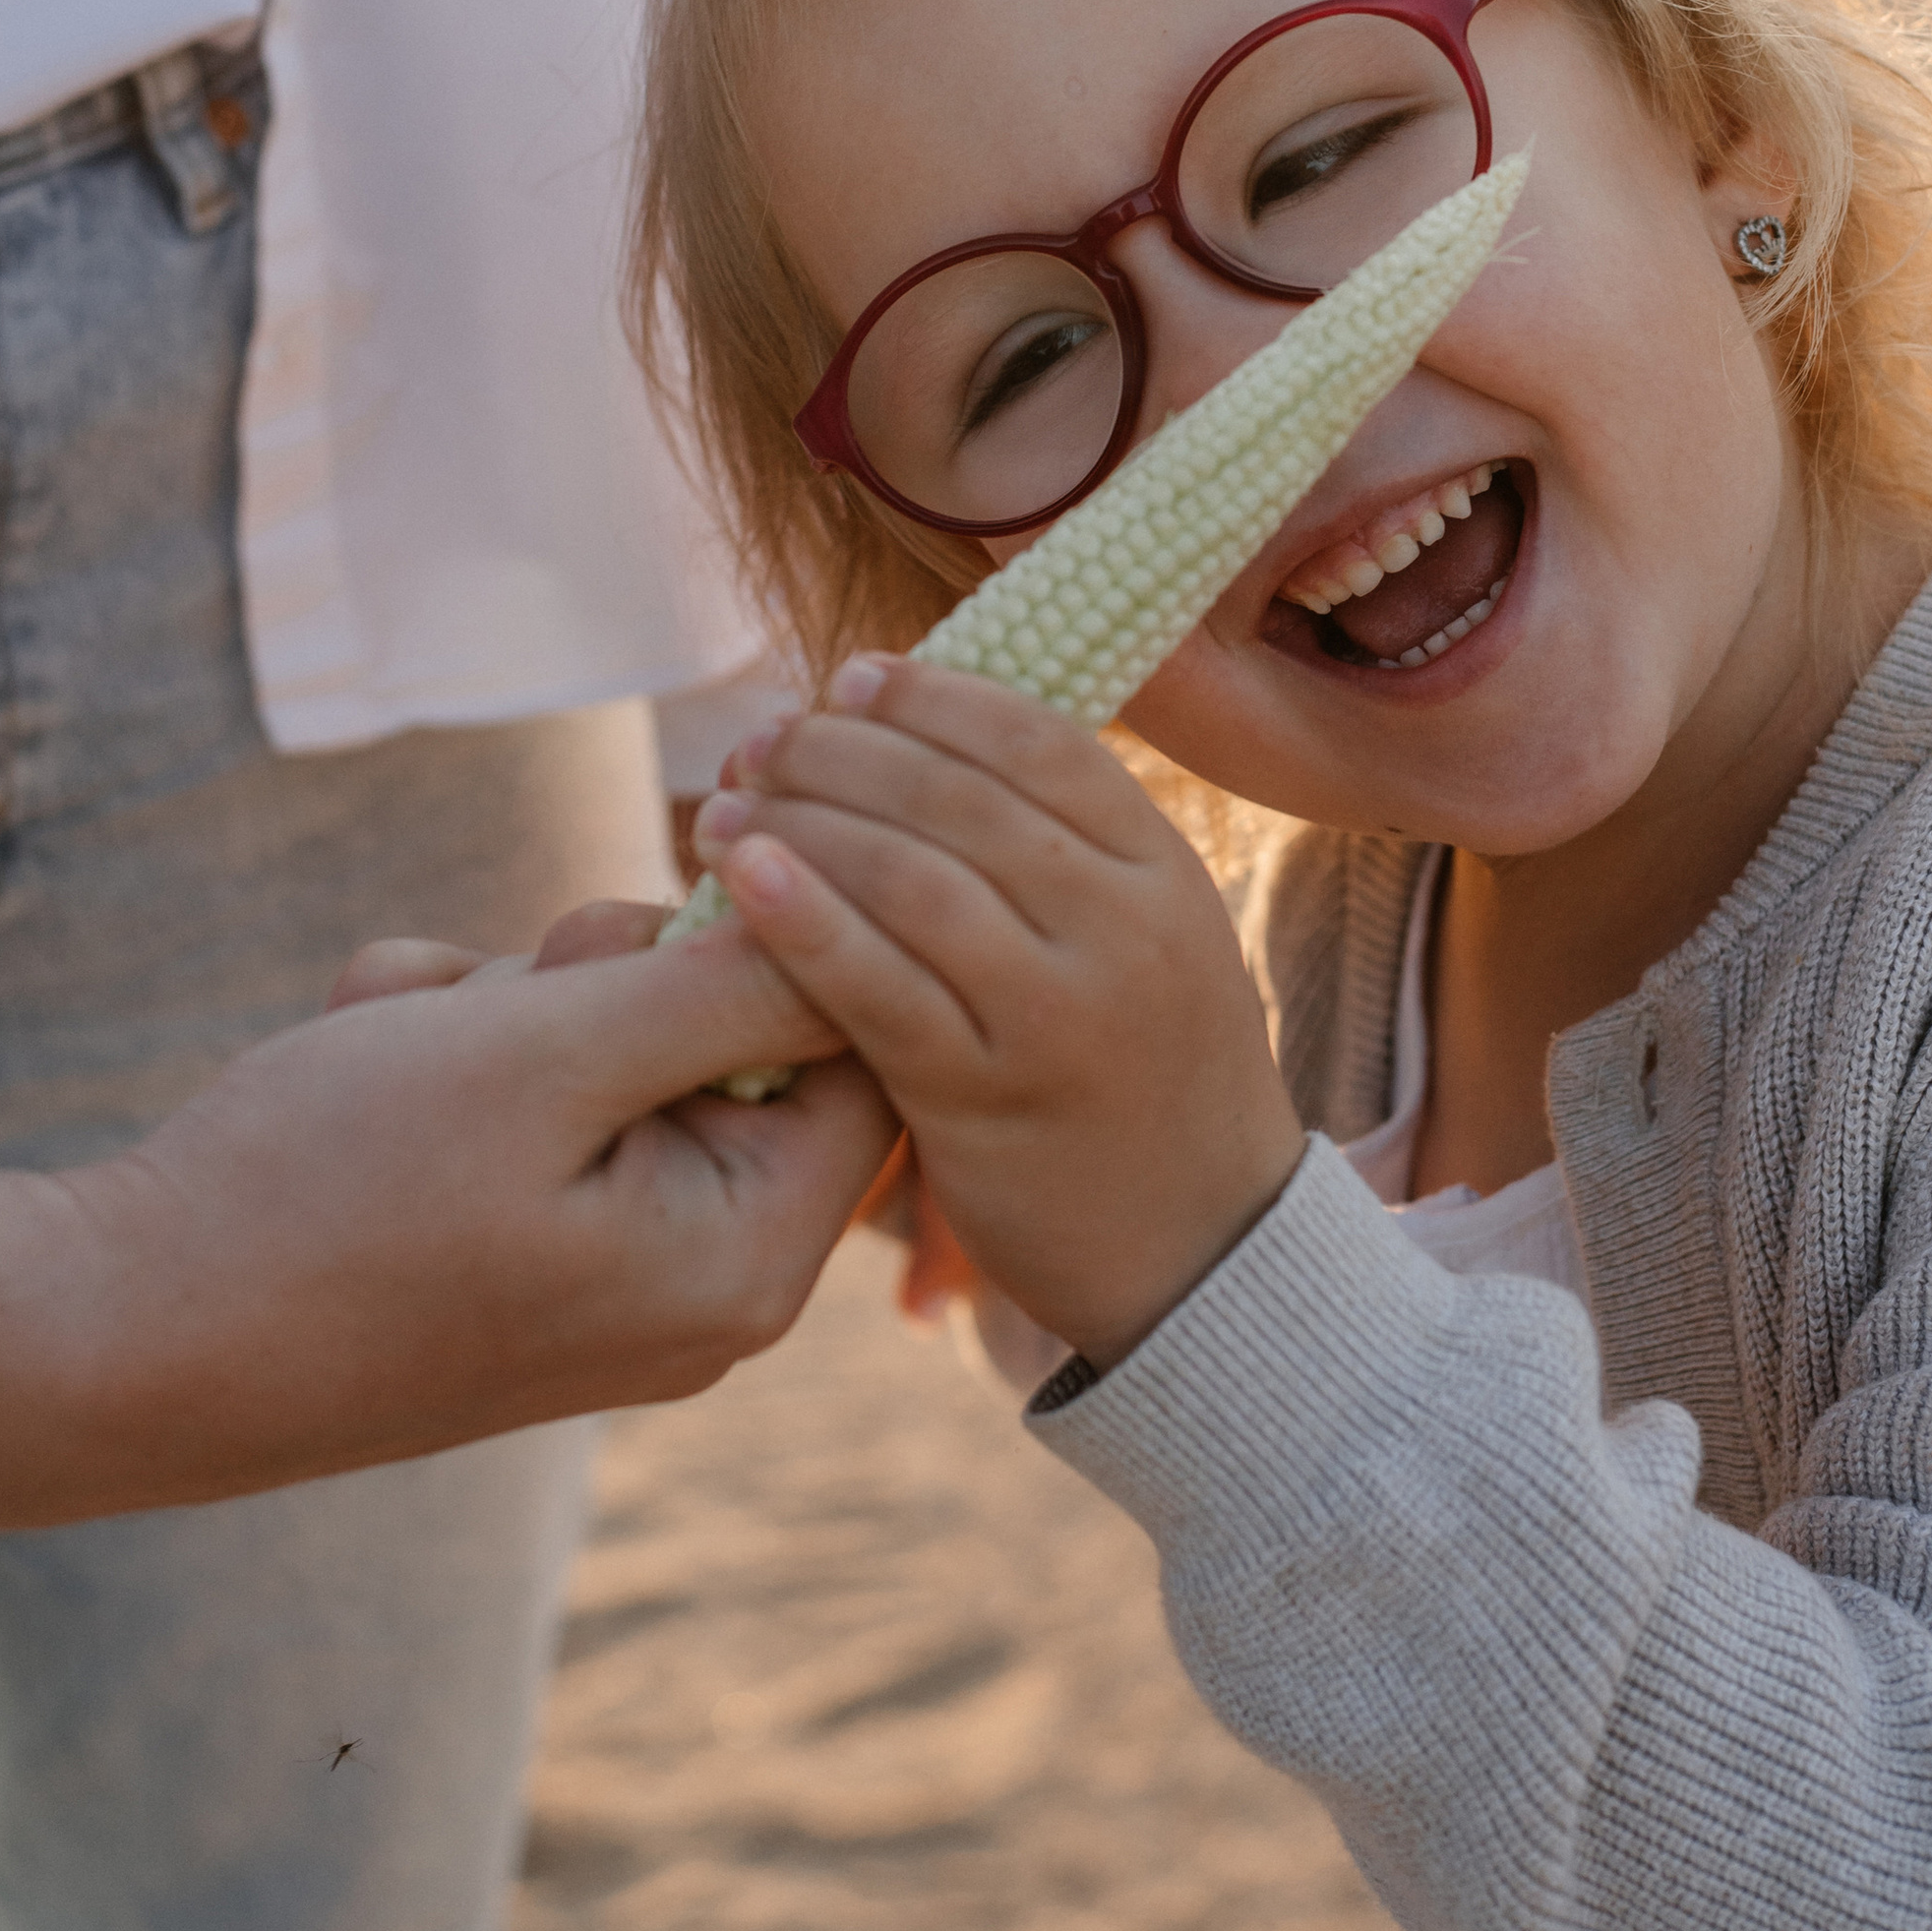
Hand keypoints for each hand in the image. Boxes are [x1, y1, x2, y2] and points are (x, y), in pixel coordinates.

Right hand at [66, 910, 893, 1498]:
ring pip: (608, 1050)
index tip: (704, 843)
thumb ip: (719, 987)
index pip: (860, 1050)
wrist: (109, 1339)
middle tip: (504, 987)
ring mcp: (601, 1285)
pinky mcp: (510, 1262)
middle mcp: (697, 1294)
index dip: (792, 929)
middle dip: (602, 974)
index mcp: (745, 1262)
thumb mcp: (543, 1053)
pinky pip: (527, 1103)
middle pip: (731, 1043)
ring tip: (395, 1042)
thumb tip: (861, 923)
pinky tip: (358, 1076)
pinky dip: (445, 1056)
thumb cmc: (327, 1194)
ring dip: (502, 1001)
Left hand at [688, 662, 1303, 1366]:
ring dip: (804, 822)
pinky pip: (878, 990)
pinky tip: (741, 880)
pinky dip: (802, 922)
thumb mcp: (1151, 945)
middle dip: (843, 750)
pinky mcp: (990, 1099)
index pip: (1038, 740)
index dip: (933, 696)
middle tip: (765, 739)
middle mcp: (1124, 930)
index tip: (852, 678)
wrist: (1203, 1253)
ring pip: (912, 878)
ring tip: (728, 806)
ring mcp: (1061, 1015)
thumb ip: (1065, 858)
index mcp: (1162, 874)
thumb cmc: (1144, 1080)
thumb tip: (932, 741)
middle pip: (959, 796)